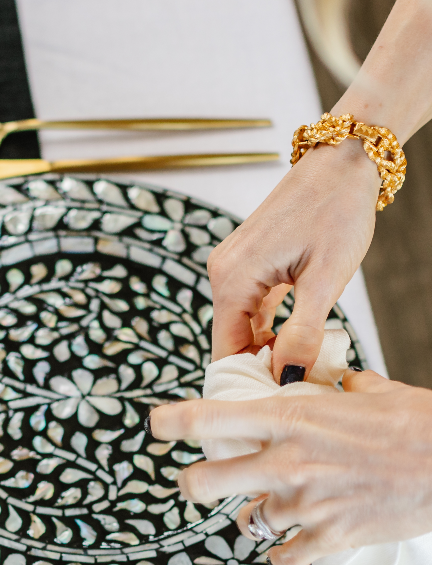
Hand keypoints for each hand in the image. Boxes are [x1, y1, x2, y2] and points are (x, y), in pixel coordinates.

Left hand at [149, 371, 431, 564]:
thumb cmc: (423, 424)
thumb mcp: (375, 392)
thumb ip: (341, 389)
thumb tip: (338, 383)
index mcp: (291, 417)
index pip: (207, 418)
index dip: (171, 422)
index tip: (156, 425)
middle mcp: (286, 461)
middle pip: (200, 483)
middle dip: (191, 485)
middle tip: (196, 483)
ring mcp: (304, 503)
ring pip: (243, 522)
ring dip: (250, 518)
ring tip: (265, 510)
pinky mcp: (327, 537)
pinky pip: (280, 557)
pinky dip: (282, 553)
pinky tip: (291, 544)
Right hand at [207, 140, 380, 380]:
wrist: (343, 161)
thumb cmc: (337, 211)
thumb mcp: (326, 280)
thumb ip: (302, 332)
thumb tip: (286, 376)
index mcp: (233, 280)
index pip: (225, 351)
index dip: (247, 381)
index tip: (274, 403)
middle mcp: (222, 273)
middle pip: (230, 340)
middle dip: (258, 366)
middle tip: (295, 387)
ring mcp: (230, 265)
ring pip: (240, 325)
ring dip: (265, 346)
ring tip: (299, 365)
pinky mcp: (244, 261)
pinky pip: (248, 307)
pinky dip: (267, 326)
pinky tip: (293, 336)